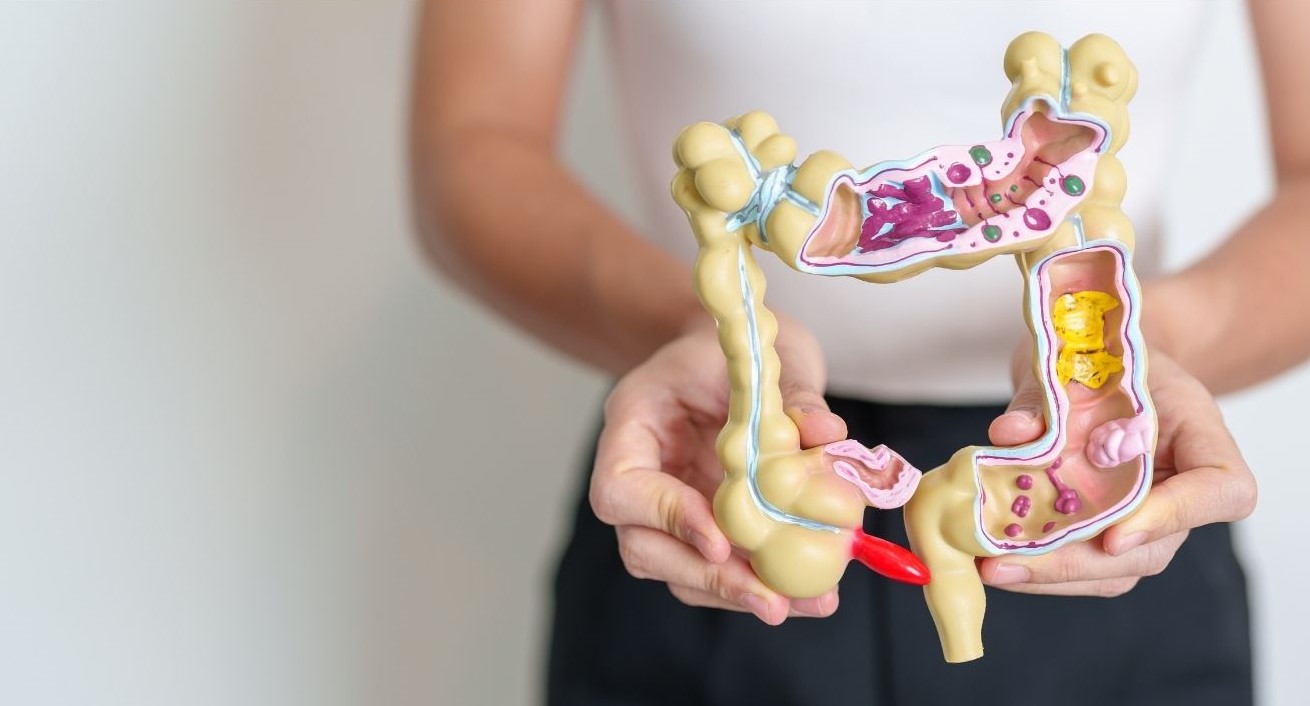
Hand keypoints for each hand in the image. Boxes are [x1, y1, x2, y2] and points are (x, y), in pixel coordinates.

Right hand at [589, 315, 847, 623]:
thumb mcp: (761, 353)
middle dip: (710, 578)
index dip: (665, 519)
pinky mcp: (704, 528)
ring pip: (682, 571)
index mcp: (632, 424)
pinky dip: (761, 584)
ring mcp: (668, 506)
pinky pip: (720, 569)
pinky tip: (810, 594)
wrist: (732, 349)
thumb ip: (791, 394)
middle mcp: (641, 474)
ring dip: (740, 593)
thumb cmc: (734, 345)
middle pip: (645, 548)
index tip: (720, 540)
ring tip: (807, 603)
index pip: (619, 490)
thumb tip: (827, 436)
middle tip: (771, 600)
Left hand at [981, 348, 1256, 595]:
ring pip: (1115, 568)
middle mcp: (1182, 487)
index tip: (1114, 534)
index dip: (1175, 517)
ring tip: (991, 568)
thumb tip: (1011, 434)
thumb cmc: (1102, 356)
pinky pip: (1084, 564)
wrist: (1100, 357)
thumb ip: (1045, 396)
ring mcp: (1148, 517)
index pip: (1222, 490)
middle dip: (1078, 563)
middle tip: (1010, 562)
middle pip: (1154, 549)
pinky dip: (1039, 568)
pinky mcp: (1109, 530)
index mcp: (1201, 434)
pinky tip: (992, 562)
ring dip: (1051, 576)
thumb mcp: (1077, 358)